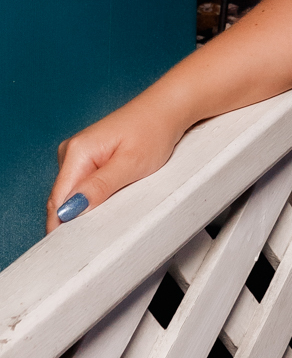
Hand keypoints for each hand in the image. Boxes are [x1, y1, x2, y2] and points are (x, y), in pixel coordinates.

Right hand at [46, 94, 190, 231]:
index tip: (73, 249)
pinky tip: (111, 198)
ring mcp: (78, 154)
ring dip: (85, 208)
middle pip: (62, 200)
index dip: (62, 228)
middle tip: (99, 234)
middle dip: (75, 220)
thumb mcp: (130, 165)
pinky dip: (93, 197)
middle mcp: (71, 152)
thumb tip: (70, 211)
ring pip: (72, 194)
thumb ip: (99, 188)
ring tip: (111, 211)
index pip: (57, 201)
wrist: (168, 108)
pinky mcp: (89, 157)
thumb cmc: (153, 130)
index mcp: (76, 152)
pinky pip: (83, 185)